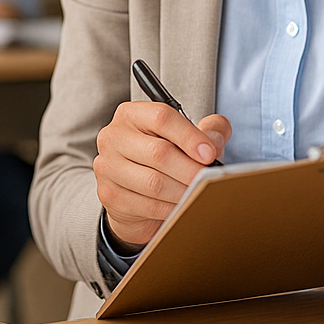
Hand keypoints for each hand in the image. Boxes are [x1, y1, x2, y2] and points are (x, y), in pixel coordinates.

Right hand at [94, 101, 231, 249]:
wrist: (133, 192)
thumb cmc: (161, 160)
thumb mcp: (186, 139)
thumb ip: (208, 131)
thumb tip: (215, 141)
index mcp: (132, 115)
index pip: (162, 118)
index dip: (190, 136)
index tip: (210, 153)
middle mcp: (114, 137)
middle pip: (159, 152)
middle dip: (191, 169)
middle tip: (209, 179)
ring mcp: (107, 167)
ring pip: (154, 182)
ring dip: (183, 191)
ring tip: (198, 193)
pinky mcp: (109, 195)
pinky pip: (148, 205)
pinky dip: (171, 209)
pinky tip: (182, 207)